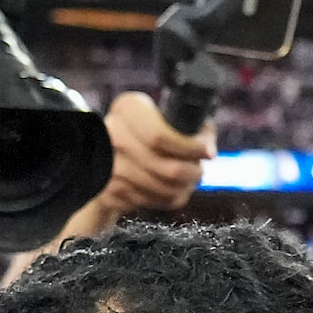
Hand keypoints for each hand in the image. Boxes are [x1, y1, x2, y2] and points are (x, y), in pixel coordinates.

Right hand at [79, 90, 214, 228]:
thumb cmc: (145, 129)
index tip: (207, 152)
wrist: (105, 152)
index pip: (160, 137)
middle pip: (169, 169)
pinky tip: (170, 187)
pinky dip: (169, 197)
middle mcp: (114, 136)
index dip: (190, 149)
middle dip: (193, 172)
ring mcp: (110, 167)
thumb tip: (207, 146)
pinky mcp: (112, 192)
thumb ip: (190, 122)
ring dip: (184, 187)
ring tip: (187, 178)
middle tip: (198, 169)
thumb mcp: (163, 112)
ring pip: (166, 190)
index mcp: (128, 110)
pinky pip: (154, 202)